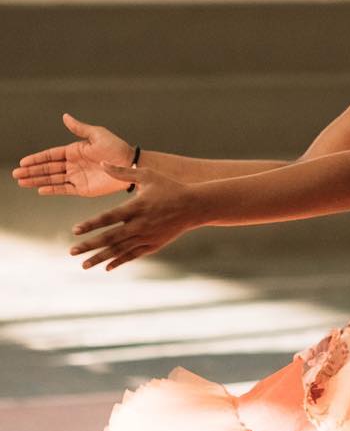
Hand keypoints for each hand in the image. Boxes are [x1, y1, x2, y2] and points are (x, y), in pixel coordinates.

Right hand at [13, 114, 132, 196]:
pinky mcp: (83, 189)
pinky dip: (52, 190)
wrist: (131, 165)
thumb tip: (65, 116)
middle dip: (31, 171)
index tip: (23, 162)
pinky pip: (64, 189)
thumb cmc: (117, 148)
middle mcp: (73, 164)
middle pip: (48, 168)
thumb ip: (79, 128)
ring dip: (37, 180)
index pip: (50, 155)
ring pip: (52, 179)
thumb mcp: (97, 135)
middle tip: (16, 174)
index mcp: (74, 151)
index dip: (36, 159)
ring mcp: (77, 177)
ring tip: (22, 182)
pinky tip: (40, 190)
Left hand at [69, 164, 202, 269]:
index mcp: (137, 207)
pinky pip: (134, 255)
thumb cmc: (170, 187)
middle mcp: (140, 224)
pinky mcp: (154, 244)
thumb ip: (123, 172)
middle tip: (72, 252)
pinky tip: (107, 267)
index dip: (91, 224)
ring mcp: (148, 236)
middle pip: (111, 238)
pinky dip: (120, 261)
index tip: (75, 231)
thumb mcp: (148, 175)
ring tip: (84, 265)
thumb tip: (102, 163)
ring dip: (101, 258)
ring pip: (120, 250)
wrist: (195, 206)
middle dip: (90, 245)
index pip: (109, 217)